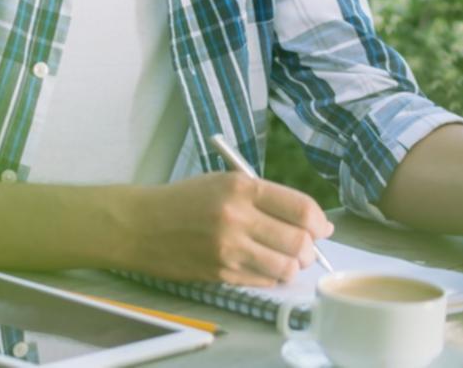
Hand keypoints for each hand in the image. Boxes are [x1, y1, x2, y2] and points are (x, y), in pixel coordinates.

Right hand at [122, 172, 333, 286]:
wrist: (140, 225)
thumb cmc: (184, 200)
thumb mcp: (225, 182)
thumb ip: (265, 197)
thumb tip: (309, 220)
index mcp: (242, 188)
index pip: (301, 208)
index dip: (320, 221)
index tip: (322, 227)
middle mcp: (237, 218)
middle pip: (299, 241)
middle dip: (311, 247)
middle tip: (307, 246)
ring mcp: (228, 250)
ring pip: (286, 267)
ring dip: (294, 265)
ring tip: (287, 258)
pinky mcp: (220, 274)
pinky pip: (263, 280)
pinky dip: (272, 276)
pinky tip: (264, 265)